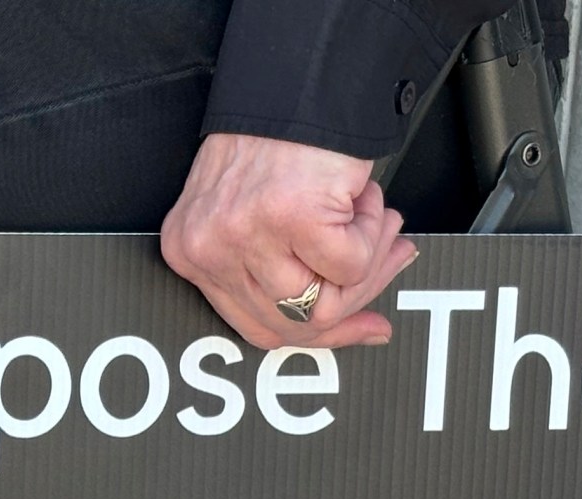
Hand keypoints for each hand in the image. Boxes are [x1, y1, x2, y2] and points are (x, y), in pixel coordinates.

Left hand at [160, 132, 417, 349]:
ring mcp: (243, 235)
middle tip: (391, 257)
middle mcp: (208, 249)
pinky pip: (350, 264)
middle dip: (357, 297)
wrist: (302, 81)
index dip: (321, 334)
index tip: (365, 325)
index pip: (255, 326)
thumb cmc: (281, 141)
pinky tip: (364, 195)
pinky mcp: (288, 217)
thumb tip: (354, 324)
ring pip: (325, 300)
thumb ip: (287, 272)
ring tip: (376, 215)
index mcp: (191, 251)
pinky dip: (374, 230)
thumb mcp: (258, 214)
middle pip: (293, 323)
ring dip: (369, 257)